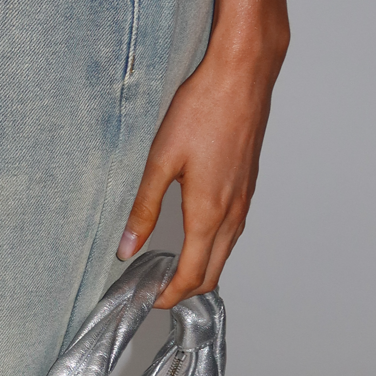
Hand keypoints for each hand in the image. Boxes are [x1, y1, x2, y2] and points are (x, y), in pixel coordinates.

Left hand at [115, 20, 287, 308]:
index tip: (147, 299)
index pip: (192, 276)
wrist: (242, 76)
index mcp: (209, 213)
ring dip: (200, 268)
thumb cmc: (202, 110)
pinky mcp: (248, 187)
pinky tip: (191, 235)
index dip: (168, 295)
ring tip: (166, 267)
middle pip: (213, 273)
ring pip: (225, 253)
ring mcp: (244, 201)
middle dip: (184, 290)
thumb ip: (143, 209)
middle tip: (153, 288)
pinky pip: (232, 232)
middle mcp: (233, 213)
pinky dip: (212, 247)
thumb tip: (127, 248)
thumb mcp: (160, 160)